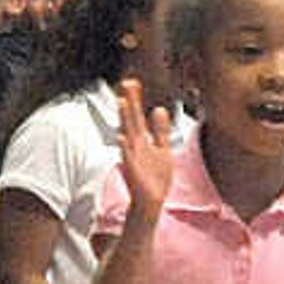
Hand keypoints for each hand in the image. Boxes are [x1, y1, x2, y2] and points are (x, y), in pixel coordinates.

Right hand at [111, 76, 176, 214]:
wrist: (152, 202)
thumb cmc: (155, 177)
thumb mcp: (162, 150)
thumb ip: (160, 130)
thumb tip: (160, 108)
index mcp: (142, 140)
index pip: (137, 116)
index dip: (135, 100)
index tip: (132, 81)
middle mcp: (135, 146)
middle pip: (131, 120)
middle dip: (129, 102)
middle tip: (126, 83)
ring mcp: (133, 158)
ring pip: (128, 134)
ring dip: (125, 119)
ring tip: (122, 102)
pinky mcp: (133, 172)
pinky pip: (128, 158)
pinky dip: (124, 148)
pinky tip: (121, 137)